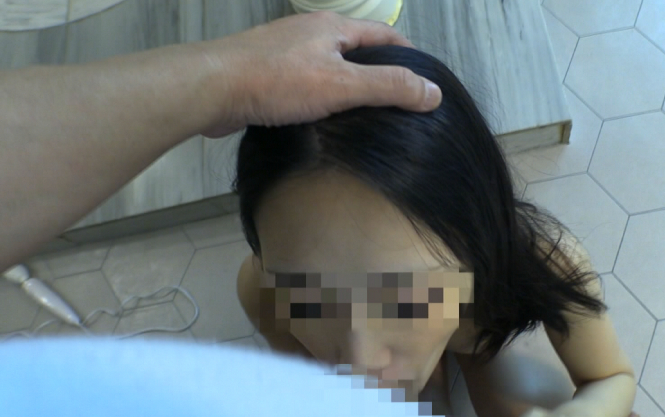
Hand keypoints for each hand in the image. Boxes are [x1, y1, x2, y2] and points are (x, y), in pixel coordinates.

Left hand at [196, 11, 442, 137]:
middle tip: (396, 103)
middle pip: (357, 50)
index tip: (423, 81)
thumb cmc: (276, 82)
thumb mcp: (343, 85)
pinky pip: (304, 83)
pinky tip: (322, 121)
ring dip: (348, 87)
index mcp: (333, 28)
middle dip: (378, 72)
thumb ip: (389, 88)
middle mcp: (310, 33)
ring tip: (364, 116)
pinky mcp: (265, 75)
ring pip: (329, 67)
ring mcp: (285, 52)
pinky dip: (321, 98)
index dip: (408, 57)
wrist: (210, 89)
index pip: (384, 36)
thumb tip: (433, 93)